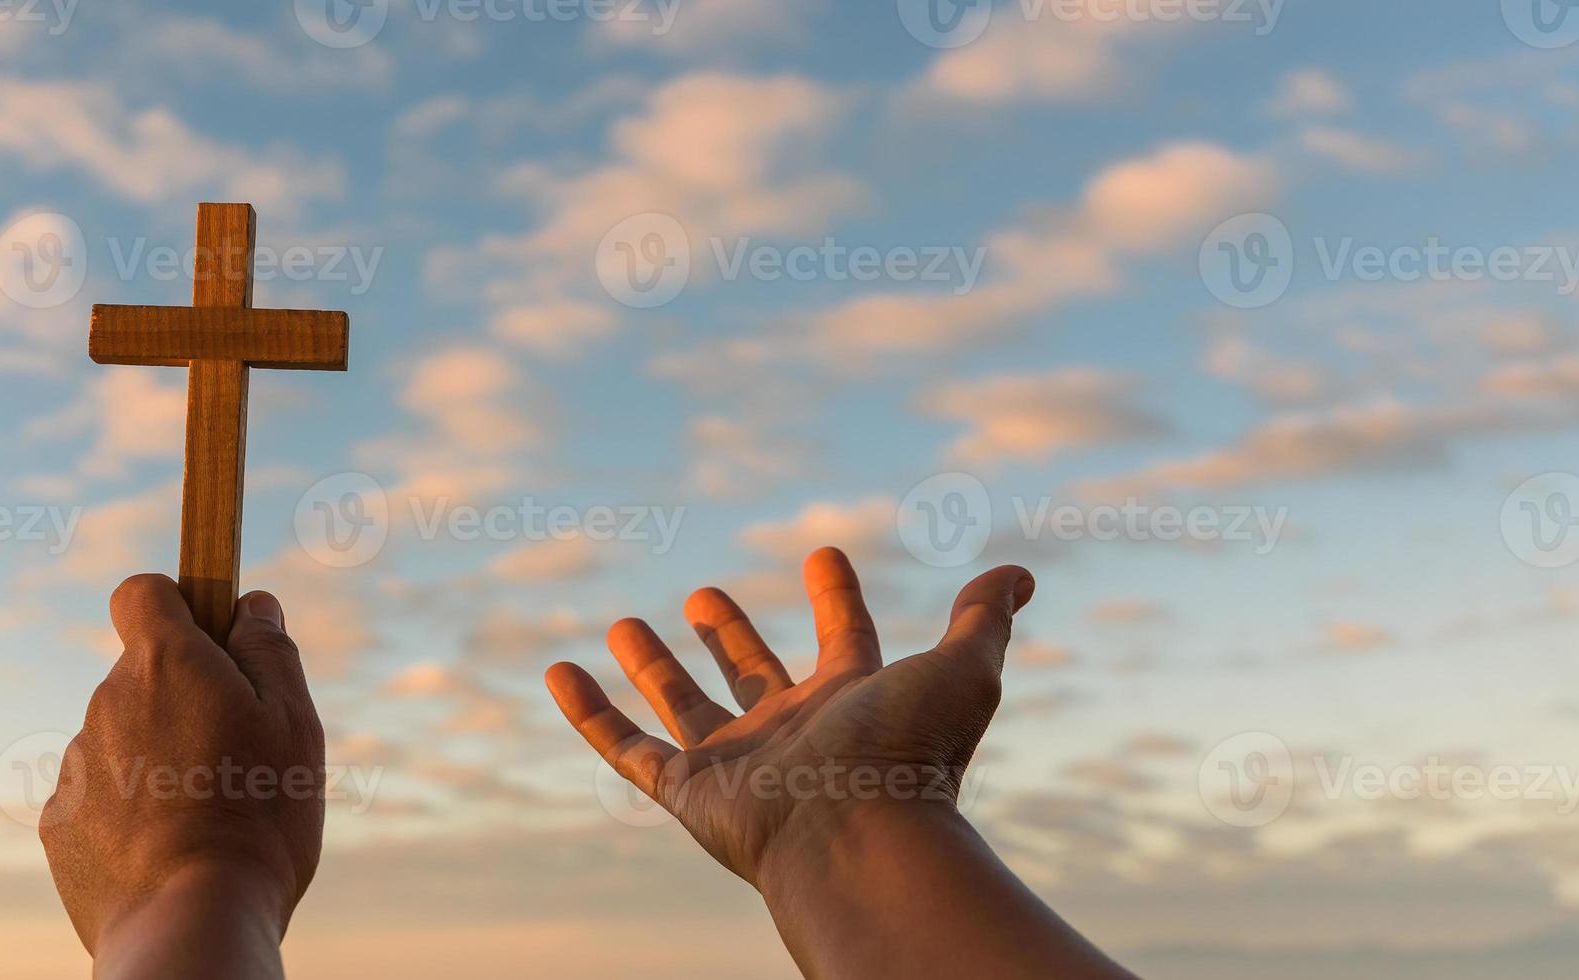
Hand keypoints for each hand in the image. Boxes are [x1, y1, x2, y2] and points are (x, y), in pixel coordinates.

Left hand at [39, 574, 325, 976]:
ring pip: (122, 742)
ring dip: (157, 761)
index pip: (142, 594)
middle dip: (182, 702)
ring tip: (205, 817)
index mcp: (164, 664)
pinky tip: (168, 853)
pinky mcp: (59, 825)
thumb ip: (270, 651)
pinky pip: (99, 799)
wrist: (189, 920)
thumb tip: (252, 605)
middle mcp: (106, 703)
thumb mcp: (294, 723)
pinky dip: (130, 815)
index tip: (211, 643)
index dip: (175, 607)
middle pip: (142, 677)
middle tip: (234, 757)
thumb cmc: (256, 816)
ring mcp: (76, 766)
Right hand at [545, 547, 1029, 887]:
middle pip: (754, 676)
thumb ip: (983, 618)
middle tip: (705, 595)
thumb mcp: (960, 670)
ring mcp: (735, 763)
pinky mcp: (686, 792)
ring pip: (684, 707)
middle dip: (731, 636)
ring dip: (655, 666)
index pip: (842, 638)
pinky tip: (557, 672)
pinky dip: (588, 711)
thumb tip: (1021, 570)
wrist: (858, 835)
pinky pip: (626, 746)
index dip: (834, 597)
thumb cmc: (911, 754)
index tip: (823, 555)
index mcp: (853, 701)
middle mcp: (792, 732)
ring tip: (626, 623)